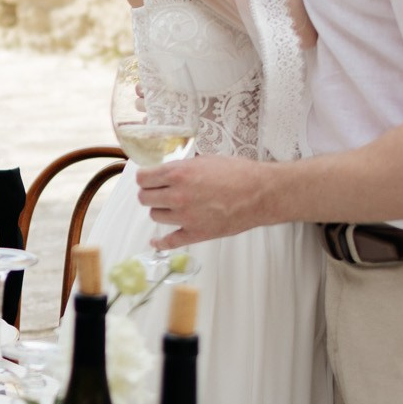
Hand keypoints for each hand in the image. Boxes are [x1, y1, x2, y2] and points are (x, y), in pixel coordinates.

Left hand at [133, 155, 274, 248]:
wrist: (259, 193)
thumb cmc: (237, 173)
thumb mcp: (204, 160)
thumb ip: (181, 168)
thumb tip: (167, 172)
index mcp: (178, 174)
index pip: (143, 178)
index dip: (145, 178)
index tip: (149, 179)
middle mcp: (177, 196)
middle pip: (144, 198)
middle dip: (150, 193)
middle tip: (158, 192)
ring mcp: (185, 217)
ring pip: (155, 216)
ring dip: (160, 210)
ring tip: (172, 207)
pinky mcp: (195, 234)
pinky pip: (169, 242)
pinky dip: (160, 243)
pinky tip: (156, 242)